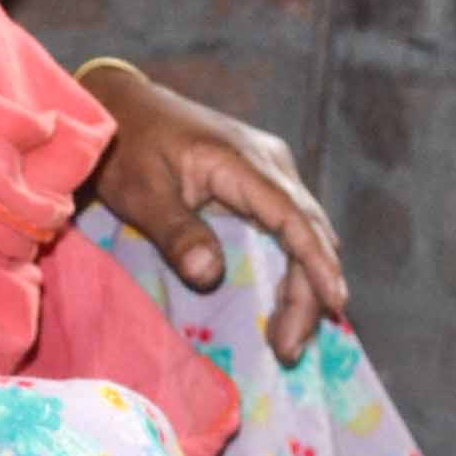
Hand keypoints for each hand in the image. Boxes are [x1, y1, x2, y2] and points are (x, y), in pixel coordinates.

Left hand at [79, 64, 345, 364]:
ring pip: (306, 233)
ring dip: (305, 285)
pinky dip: (295, 267)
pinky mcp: (263, 184)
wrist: (120, 106)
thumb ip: (176, 232)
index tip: (335, 302)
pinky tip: (288, 302)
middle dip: (310, 292)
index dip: (317, 263)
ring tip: (289, 339)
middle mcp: (270, 164)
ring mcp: (271, 172)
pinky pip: (292, 229)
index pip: (294, 217)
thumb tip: (209, 275)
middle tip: (289, 348)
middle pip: (309, 232)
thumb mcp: (143, 193)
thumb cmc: (127, 147)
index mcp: (244, 162)